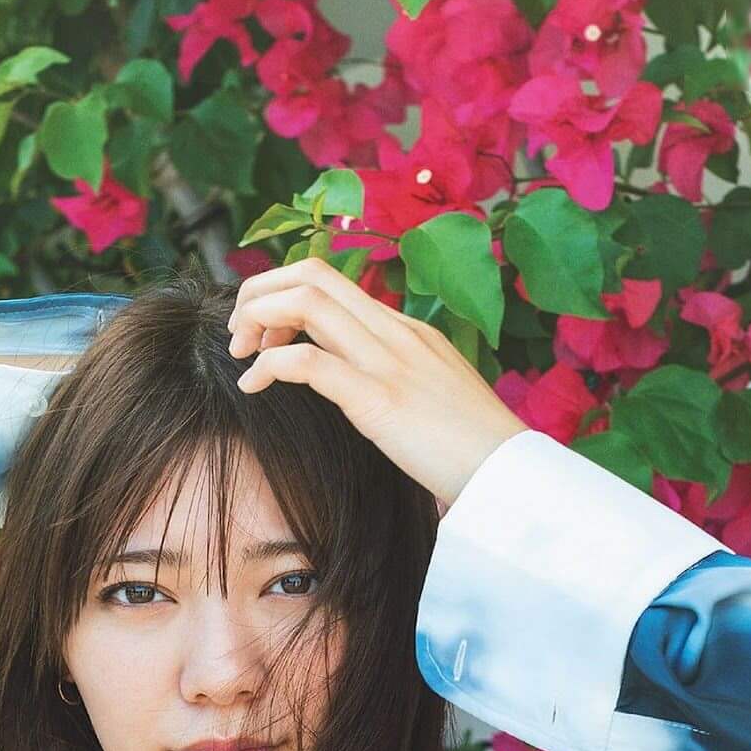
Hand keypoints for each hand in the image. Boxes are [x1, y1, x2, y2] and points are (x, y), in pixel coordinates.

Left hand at [225, 255, 527, 511]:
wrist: (510, 476)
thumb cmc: (472, 451)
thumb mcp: (432, 398)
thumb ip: (395, 379)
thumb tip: (354, 386)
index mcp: (407, 330)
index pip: (331, 281)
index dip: (283, 292)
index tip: (264, 330)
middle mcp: (395, 332)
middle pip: (312, 274)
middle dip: (260, 291)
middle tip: (239, 335)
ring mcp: (389, 361)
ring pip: (307, 302)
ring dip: (257, 318)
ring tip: (240, 353)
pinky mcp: (379, 400)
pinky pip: (309, 361)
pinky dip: (269, 364)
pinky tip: (252, 386)